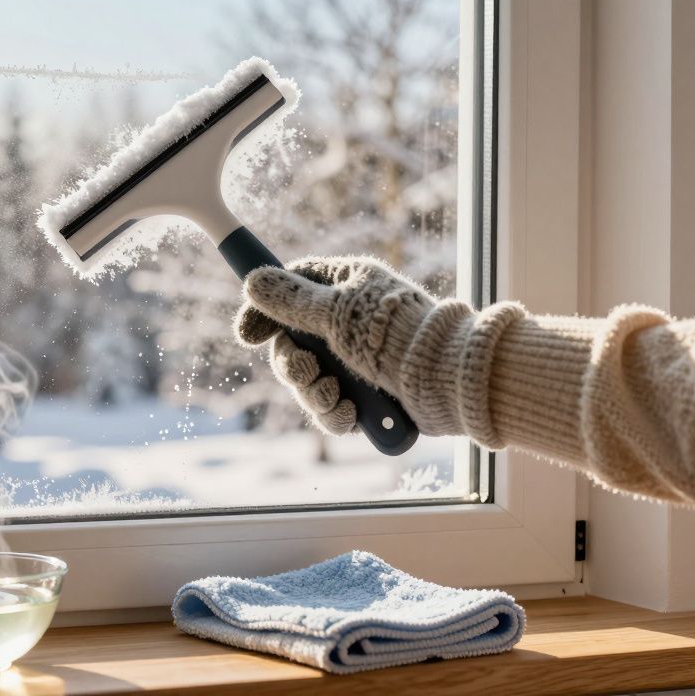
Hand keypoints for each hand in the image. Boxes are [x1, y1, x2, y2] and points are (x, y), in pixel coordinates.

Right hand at [234, 256, 445, 435]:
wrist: (447, 380)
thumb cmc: (395, 333)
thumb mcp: (336, 312)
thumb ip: (290, 302)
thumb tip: (252, 281)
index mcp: (343, 287)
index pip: (289, 291)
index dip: (264, 313)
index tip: (247, 335)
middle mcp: (347, 322)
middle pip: (291, 345)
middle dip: (292, 365)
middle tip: (307, 370)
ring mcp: (356, 361)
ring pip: (307, 382)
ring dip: (312, 393)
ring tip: (334, 396)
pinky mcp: (366, 397)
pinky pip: (331, 409)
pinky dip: (335, 414)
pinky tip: (349, 413)